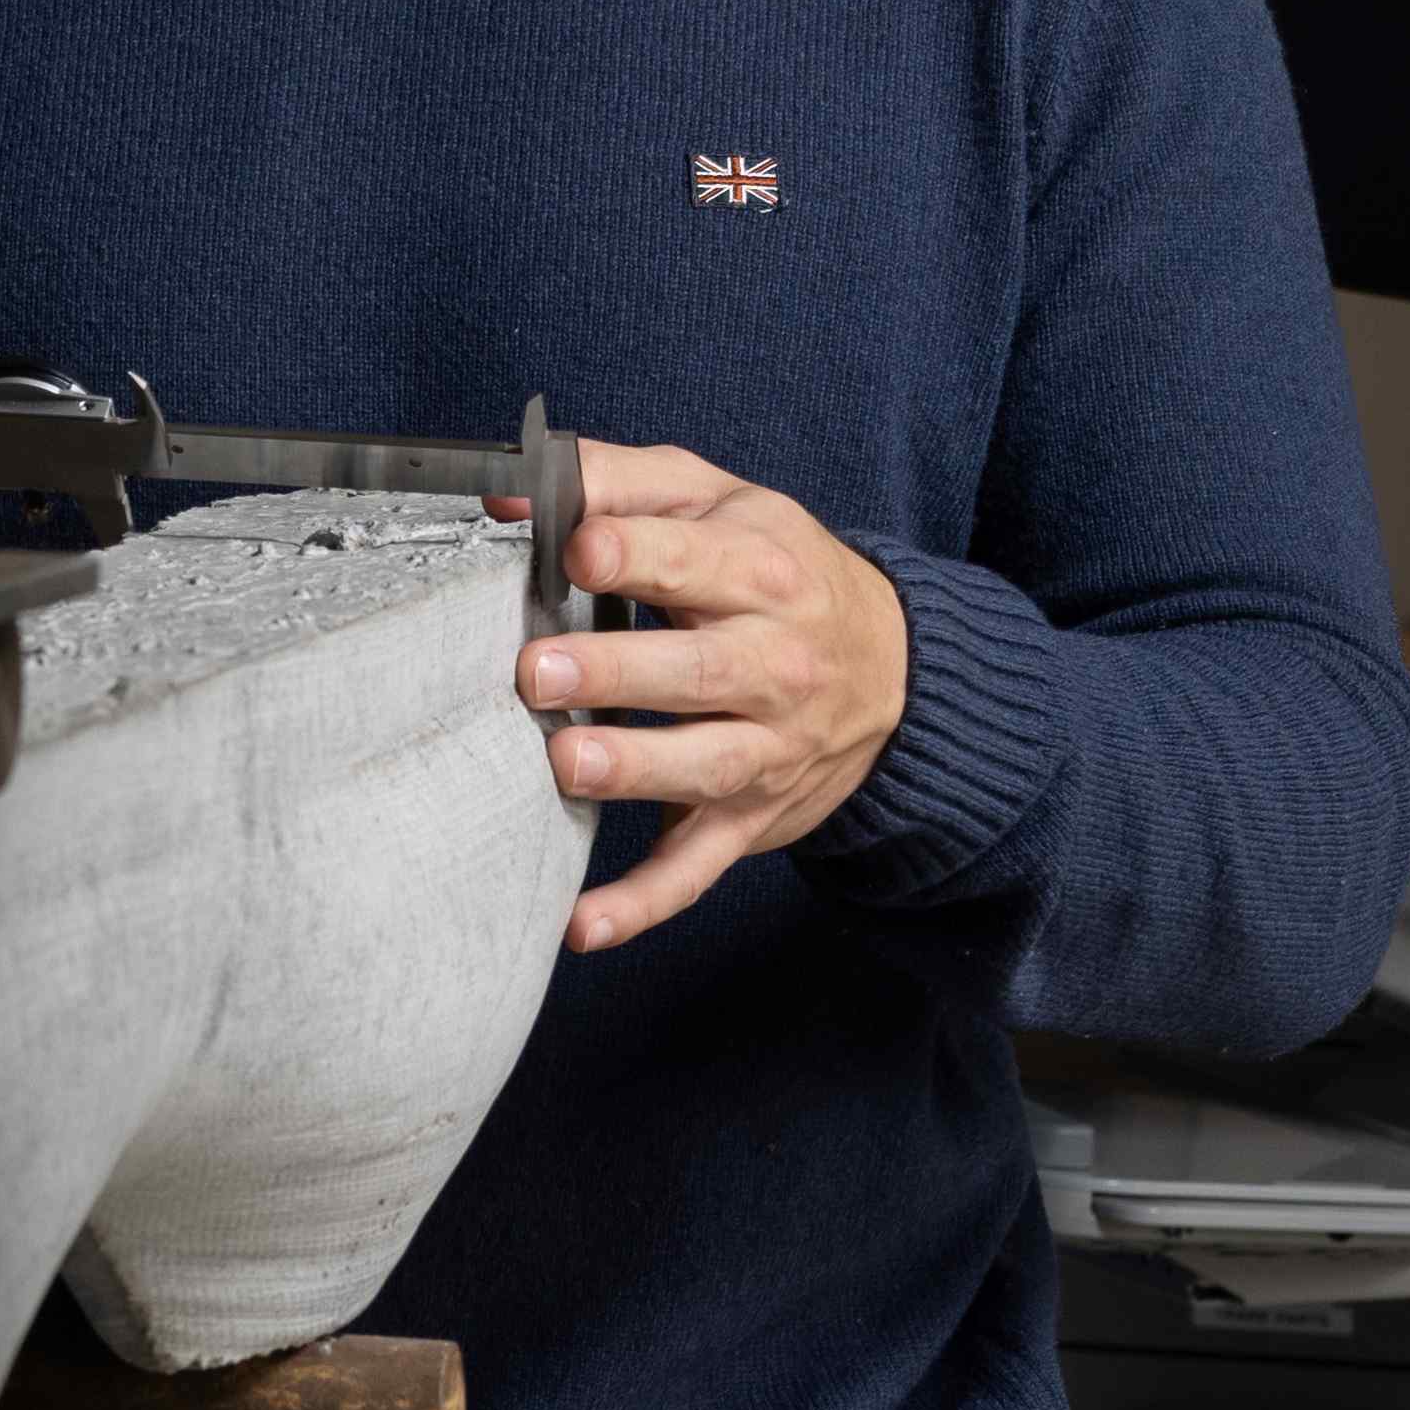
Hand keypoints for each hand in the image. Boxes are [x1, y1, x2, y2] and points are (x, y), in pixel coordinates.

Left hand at [529, 439, 909, 950]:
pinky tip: (581, 925)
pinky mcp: (746, 820)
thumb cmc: (774, 570)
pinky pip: (695, 868)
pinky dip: (642, 904)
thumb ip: (618, 483)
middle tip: (539, 671)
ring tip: (563, 767)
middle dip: (618, 672)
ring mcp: (764, 750)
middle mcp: (774, 665)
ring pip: (702, 766)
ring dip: (633, 771)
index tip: (575, 548)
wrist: (894, 668)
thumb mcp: (717, 502)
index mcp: (762, 574)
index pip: (697, 561)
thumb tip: (514, 494)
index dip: (634, 553)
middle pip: (698, 670)